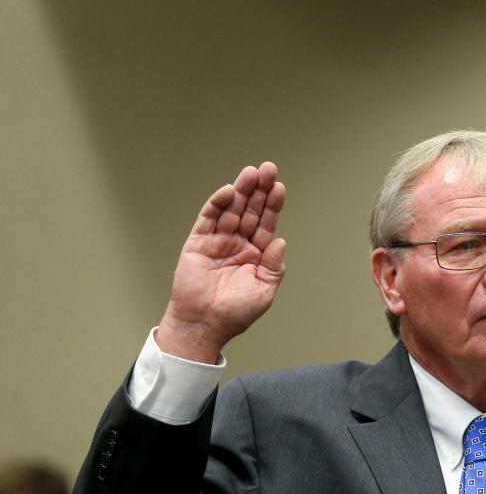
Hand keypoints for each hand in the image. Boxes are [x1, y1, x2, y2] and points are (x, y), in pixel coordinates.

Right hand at [157, 162, 286, 361]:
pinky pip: (208, 219)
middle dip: (258, 190)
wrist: (205, 324)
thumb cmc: (235, 312)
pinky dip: (217, 204)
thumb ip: (274, 266)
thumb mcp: (264, 290)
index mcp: (255, 255)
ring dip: (240, 191)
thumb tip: (280, 241)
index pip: (266, 224)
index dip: (272, 206)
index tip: (279, 188)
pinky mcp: (198, 243)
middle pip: (249, 211)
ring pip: (230, 210)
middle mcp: (237, 244)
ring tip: (250, 173)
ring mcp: (218, 242)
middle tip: (267, 169)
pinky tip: (228, 191)